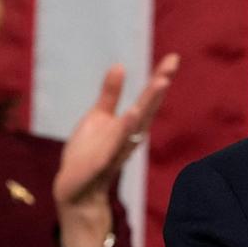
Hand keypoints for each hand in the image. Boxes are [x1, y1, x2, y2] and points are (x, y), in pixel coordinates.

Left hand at [53, 53, 179, 246]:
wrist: (74, 189)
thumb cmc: (88, 153)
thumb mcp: (98, 117)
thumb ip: (110, 94)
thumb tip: (120, 65)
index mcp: (129, 125)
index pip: (148, 99)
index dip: (160, 78)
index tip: (173, 57)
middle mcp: (129, 136)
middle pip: (147, 108)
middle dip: (159, 87)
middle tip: (171, 65)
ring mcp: (117, 149)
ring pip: (136, 125)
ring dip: (147, 104)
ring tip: (160, 83)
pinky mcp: (102, 163)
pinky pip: (115, 145)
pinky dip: (125, 131)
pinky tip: (132, 114)